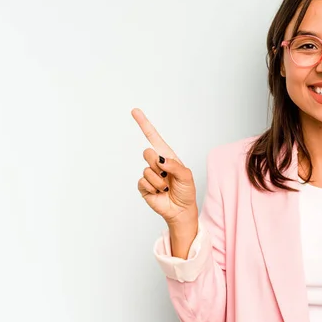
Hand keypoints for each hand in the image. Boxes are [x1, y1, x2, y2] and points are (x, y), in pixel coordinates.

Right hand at [132, 108, 196, 226]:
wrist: (181, 210)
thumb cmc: (186, 191)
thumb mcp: (187, 176)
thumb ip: (174, 165)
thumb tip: (160, 160)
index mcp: (167, 156)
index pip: (154, 137)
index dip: (144, 124)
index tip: (135, 111)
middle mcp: (157, 163)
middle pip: (148, 153)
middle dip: (157, 164)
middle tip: (166, 175)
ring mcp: (149, 175)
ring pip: (147, 170)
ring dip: (159, 181)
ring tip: (166, 187)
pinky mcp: (144, 186)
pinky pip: (143, 181)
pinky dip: (153, 187)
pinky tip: (159, 192)